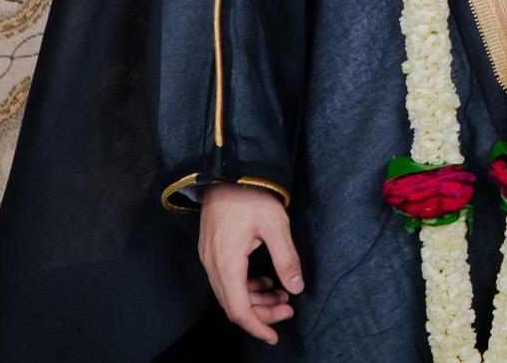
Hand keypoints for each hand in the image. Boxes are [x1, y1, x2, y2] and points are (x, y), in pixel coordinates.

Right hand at [199, 182, 303, 343]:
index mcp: (227, 262)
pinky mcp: (213, 249)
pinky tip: (267, 278)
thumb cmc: (251, 193)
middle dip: (262, 312)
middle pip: (234, 304)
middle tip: (288, 310)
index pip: (238, 309)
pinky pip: (228, 278)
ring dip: (256, 298)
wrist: (228, 169)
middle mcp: (213, 264)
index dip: (257, 326)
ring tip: (282, 294)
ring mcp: (210, 257)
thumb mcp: (276, 225)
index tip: (274, 336)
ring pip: (231, 292)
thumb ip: (286, 258)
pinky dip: (247, 284)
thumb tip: (296, 287)